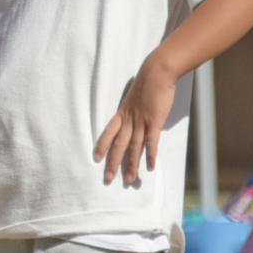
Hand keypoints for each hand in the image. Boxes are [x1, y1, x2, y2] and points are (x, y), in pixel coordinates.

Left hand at [94, 59, 177, 185]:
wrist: (157, 72)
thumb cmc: (147, 82)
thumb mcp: (134, 96)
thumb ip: (133, 108)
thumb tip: (135, 116)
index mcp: (122, 113)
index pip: (108, 133)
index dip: (101, 146)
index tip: (96, 159)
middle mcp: (129, 120)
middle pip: (118, 145)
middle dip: (113, 163)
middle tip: (107, 179)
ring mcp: (141, 121)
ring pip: (134, 147)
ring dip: (132, 165)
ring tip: (130, 180)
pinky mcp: (154, 121)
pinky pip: (151, 142)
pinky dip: (151, 156)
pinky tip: (150, 167)